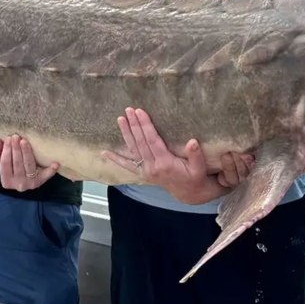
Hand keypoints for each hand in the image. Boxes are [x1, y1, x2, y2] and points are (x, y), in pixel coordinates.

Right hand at [0, 135, 58, 191]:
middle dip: (16, 149)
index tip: (7, 138)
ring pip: (28, 165)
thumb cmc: (13, 170)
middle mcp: (19, 185)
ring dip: (27, 152)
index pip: (5, 164)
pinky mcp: (41, 181)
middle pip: (17, 164)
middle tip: (16, 136)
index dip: (6, 151)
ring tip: (24, 141)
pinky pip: (46, 175)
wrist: (26, 183)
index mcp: (6, 182)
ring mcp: (30, 184)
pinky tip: (55, 164)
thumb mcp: (3, 165)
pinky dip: (50, 170)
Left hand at [101, 107, 251, 203]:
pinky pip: (127, 166)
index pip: (152, 141)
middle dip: (134, 125)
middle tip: (129, 110)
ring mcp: (146, 171)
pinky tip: (104, 153)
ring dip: (126, 134)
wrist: (189, 193)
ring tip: (120, 119)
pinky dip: (116, 159)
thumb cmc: (195, 177)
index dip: (145, 126)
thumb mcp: (199, 167)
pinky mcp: (142, 174)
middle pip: (140, 143)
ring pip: (133, 150)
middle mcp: (152, 167)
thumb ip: (195, 155)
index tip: (140, 112)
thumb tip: (193, 142)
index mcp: (165, 163)